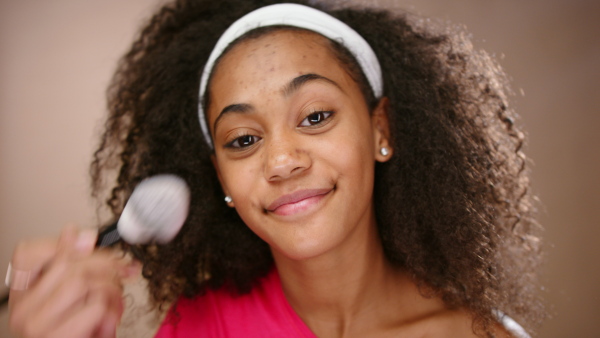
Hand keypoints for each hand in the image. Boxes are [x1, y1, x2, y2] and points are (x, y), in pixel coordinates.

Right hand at [8, 225, 139, 337]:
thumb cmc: (77, 331)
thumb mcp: (75, 294)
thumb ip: (73, 264)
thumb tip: (80, 234)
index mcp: (22, 294)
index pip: (28, 253)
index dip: (64, 244)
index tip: (91, 243)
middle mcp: (22, 310)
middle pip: (67, 263)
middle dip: (105, 264)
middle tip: (122, 271)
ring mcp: (36, 326)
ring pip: (81, 281)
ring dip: (110, 288)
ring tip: (116, 299)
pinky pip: (95, 307)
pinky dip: (113, 309)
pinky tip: (111, 319)